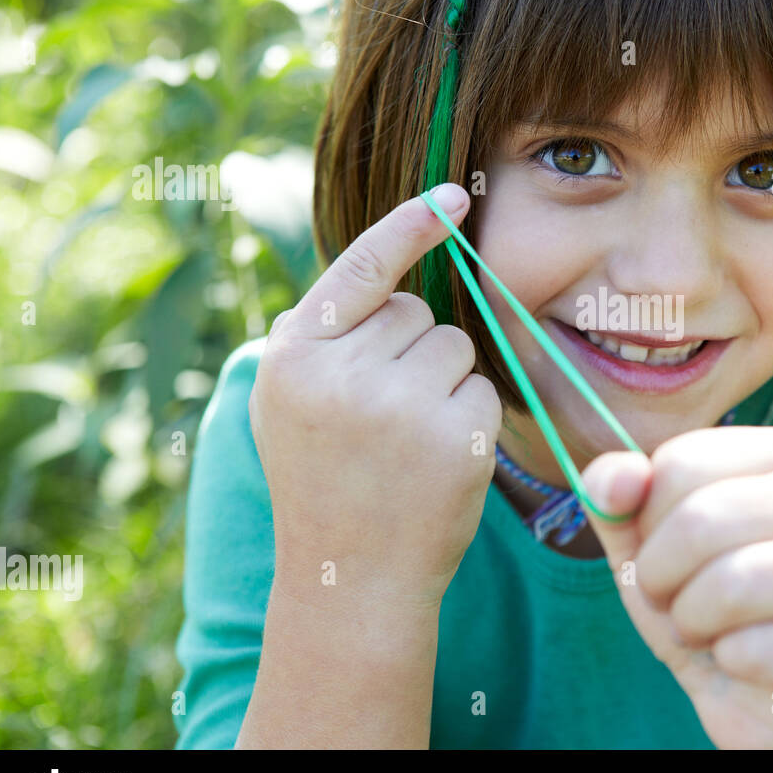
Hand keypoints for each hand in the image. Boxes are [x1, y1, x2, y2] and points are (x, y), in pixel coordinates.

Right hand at [248, 183, 501, 632]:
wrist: (348, 577)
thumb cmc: (326, 481)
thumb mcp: (291, 403)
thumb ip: (322, 337)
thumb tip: (387, 267)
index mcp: (294, 356)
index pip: (361, 268)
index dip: (407, 227)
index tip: (451, 195)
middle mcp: (341, 373)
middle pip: (416, 313)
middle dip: (411, 351)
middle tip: (381, 418)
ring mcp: (400, 405)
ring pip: (454, 347)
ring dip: (443, 384)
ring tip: (405, 442)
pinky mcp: (453, 436)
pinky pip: (481, 390)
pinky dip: (469, 419)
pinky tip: (436, 462)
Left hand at [582, 426, 772, 748]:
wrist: (764, 698)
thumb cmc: (705, 605)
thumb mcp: (644, 545)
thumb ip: (615, 496)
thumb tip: (620, 475)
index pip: (680, 463)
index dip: (647, 522)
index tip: (663, 552)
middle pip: (704, 520)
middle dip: (661, 576)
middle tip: (674, 603)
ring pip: (736, 583)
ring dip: (692, 621)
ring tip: (706, 631)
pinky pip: (756, 650)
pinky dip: (728, 664)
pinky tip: (747, 663)